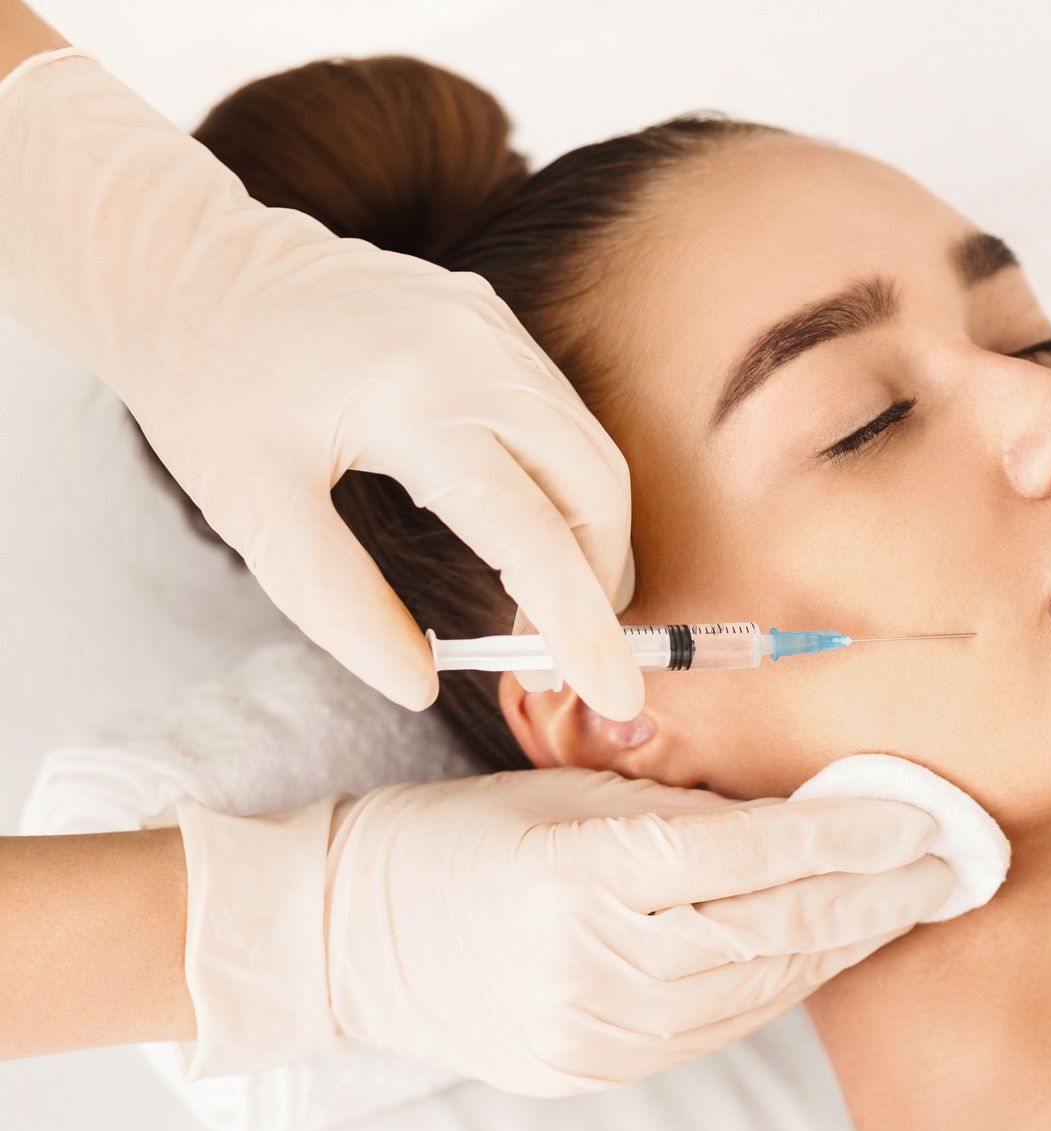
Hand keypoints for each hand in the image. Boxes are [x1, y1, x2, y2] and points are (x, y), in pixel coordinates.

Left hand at [0, 48, 645, 717]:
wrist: (189, 268)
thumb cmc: (206, 389)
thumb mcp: (250, 510)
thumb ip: (340, 604)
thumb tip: (420, 685)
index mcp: (412, 400)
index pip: (530, 534)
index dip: (579, 626)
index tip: (614, 696)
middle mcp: (475, 353)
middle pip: (593, 493)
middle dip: (596, 589)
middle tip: (557, 665)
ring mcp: (493, 329)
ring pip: (593, 455)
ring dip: (589, 544)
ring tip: (542, 616)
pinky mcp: (494, 323)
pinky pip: (564, 420)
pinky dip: (569, 493)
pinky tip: (528, 540)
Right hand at [169, 769, 956, 1095]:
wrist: (346, 935)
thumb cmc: (463, 834)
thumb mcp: (571, 787)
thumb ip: (686, 806)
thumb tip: (808, 810)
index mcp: (577, 868)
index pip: (748, 854)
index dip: (847, 838)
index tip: (921, 820)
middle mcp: (586, 960)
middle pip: (769, 929)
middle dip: (873, 898)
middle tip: (950, 868)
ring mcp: (589, 1029)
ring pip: (755, 987)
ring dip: (841, 945)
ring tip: (905, 906)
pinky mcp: (591, 1070)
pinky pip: (716, 1027)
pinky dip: (780, 985)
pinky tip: (826, 950)